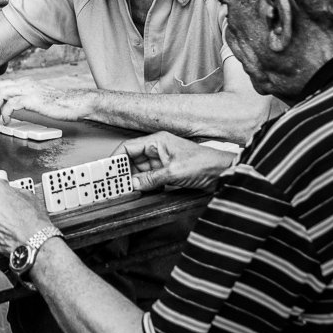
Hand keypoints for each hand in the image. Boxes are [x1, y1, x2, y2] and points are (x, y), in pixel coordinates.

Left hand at [0, 76, 93, 123]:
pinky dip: (5, 112)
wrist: (74, 104)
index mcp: (26, 82)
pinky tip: (7, 120)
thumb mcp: (38, 98)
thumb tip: (12, 106)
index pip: (2, 83)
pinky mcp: (33, 99)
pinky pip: (11, 104)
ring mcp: (29, 90)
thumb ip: (25, 98)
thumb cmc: (59, 104)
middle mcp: (26, 83)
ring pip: (1, 93)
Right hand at [117, 132, 235, 191]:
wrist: (225, 172)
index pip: (128, 147)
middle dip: (124, 172)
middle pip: (132, 160)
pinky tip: (142, 191)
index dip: (116, 158)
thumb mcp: (174, 172)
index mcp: (157, 141)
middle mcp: (158, 149)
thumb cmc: (205, 164)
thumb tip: (133, 184)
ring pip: (141, 171)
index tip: (107, 170)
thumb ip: (151, 178)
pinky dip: (146, 185)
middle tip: (114, 184)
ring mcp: (163, 161)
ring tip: (126, 190)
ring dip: (135, 180)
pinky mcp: (169, 172)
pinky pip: (151, 178)